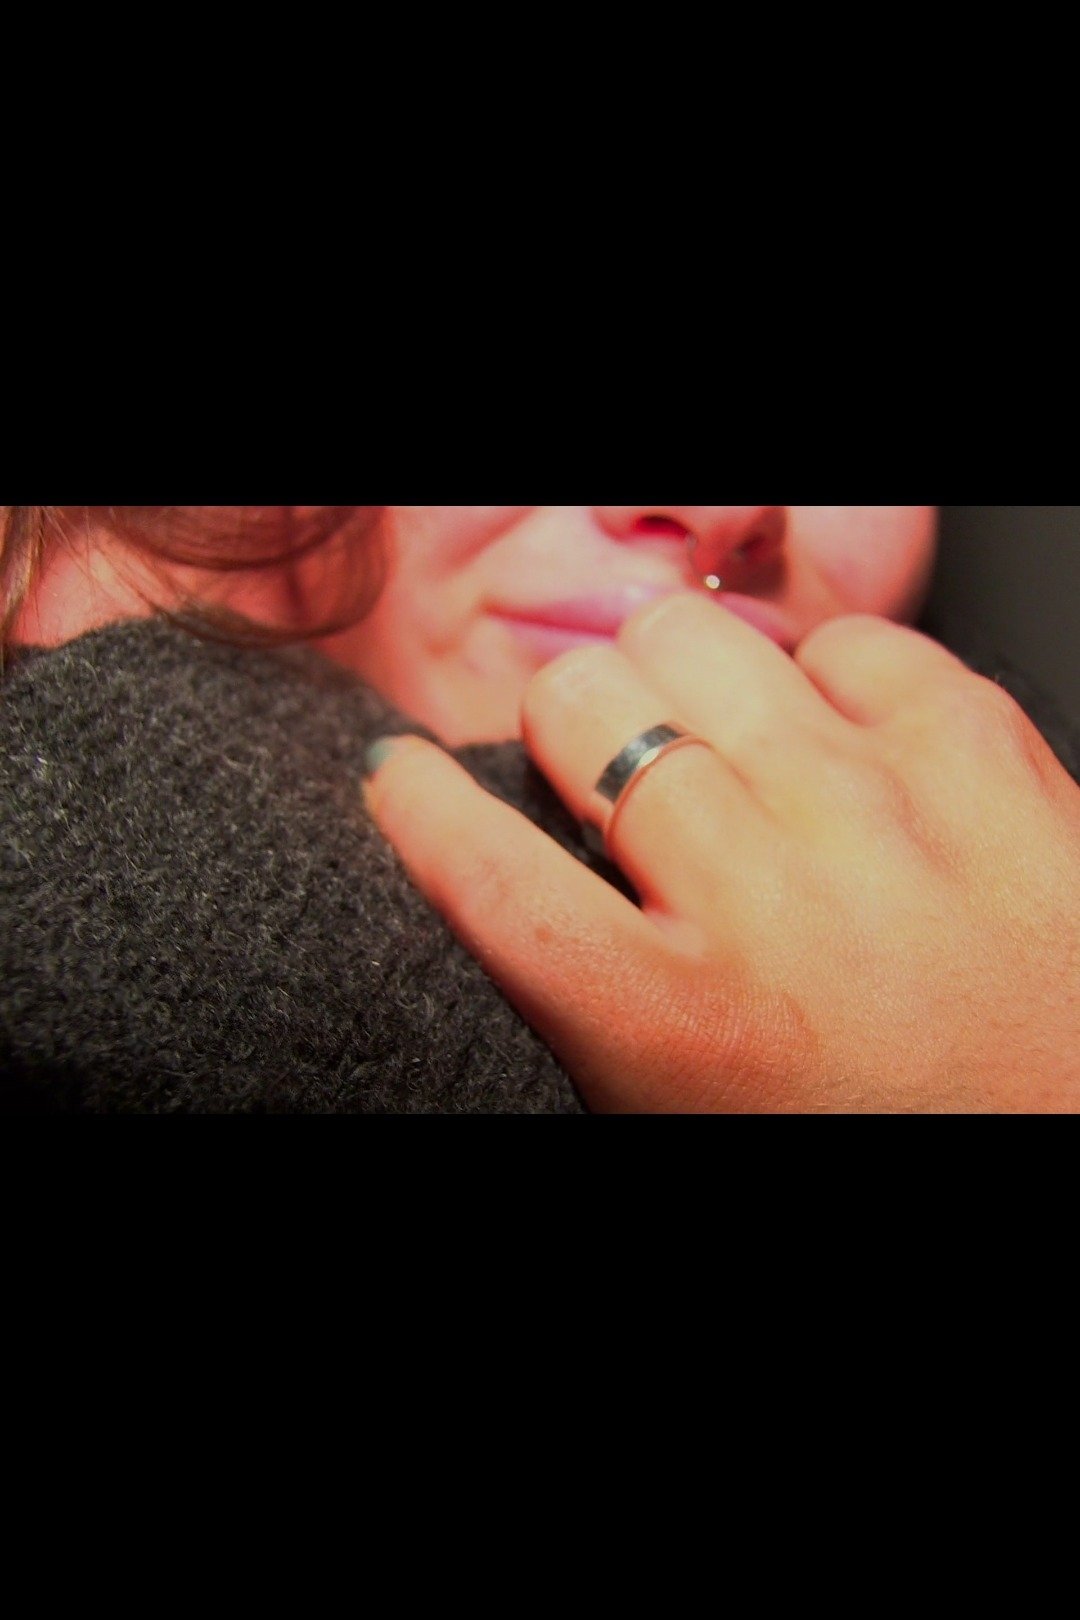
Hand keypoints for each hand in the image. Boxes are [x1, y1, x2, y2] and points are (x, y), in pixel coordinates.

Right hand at [362, 594, 1079, 1111]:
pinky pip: (851, 646)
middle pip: (581, 709)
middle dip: (569, 730)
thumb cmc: (886, 1136)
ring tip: (713, 740)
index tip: (399, 773)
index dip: (417, 802)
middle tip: (609, 774)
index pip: (483, 871)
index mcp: (675, 1028)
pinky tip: (840, 748)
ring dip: (675, 686)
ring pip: (695, 645)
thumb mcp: (689, 1111)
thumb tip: (523, 870)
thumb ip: (595, 996)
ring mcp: (883, 817)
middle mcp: (769, 904)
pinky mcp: (988, 764)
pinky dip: (825, 683)